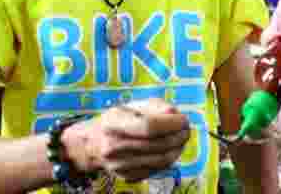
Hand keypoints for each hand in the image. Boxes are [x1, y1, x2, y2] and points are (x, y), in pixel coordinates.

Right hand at [64, 98, 190, 183]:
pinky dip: (168, 160)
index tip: (184, 120)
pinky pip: (156, 170)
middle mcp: (114, 146)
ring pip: (160, 160)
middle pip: (157, 144)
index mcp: (114, 122)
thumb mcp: (133, 105)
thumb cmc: (118, 119)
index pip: (148, 126)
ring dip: (177, 149)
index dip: (171, 123)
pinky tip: (170, 150)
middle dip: (179, 136)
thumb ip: (156, 107)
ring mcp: (119, 164)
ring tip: (182, 140)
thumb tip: (176, 116)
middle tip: (187, 130)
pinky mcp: (126, 176)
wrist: (93, 144)